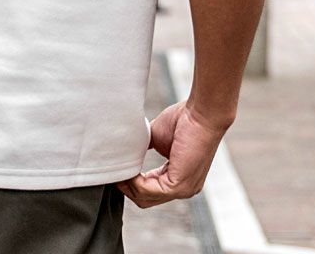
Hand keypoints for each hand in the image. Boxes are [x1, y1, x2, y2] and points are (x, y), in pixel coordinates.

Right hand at [114, 100, 228, 207]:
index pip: (150, 190)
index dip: (131, 182)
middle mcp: (182, 189)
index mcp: (179, 179)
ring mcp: (182, 190)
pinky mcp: (179, 185)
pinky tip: (126, 171)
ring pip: (145, 198)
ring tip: (116, 170)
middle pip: (145, 200)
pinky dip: (134, 183)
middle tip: (113, 173)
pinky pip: (149, 191)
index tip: (117, 170)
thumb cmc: (184, 120)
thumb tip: (124, 151)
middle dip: (126, 188)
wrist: (201, 114)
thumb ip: (143, 148)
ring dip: (127, 186)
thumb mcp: (157, 138)